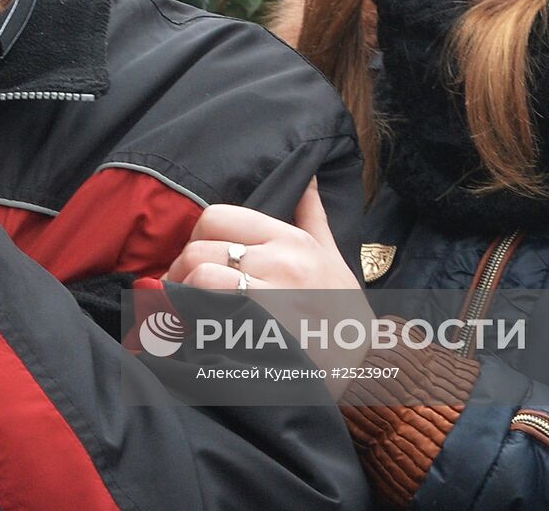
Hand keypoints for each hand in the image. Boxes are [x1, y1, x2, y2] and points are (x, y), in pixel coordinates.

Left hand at [164, 181, 370, 392]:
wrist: (368, 369)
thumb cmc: (343, 314)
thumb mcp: (333, 258)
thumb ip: (313, 216)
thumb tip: (308, 179)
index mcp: (291, 240)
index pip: (216, 216)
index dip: (197, 237)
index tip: (198, 260)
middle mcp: (280, 262)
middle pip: (198, 249)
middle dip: (181, 271)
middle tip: (182, 290)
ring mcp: (270, 297)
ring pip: (198, 277)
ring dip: (183, 296)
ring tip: (187, 311)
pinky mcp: (260, 332)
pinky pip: (207, 313)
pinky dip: (193, 321)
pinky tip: (199, 332)